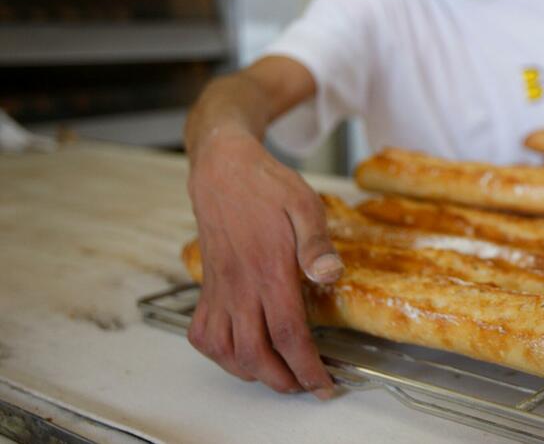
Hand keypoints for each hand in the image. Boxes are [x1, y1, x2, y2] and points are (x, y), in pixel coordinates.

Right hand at [185, 128, 340, 399]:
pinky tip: (241, 354)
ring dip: (252, 372)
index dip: (306, 366)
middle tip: (307, 386)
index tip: (323, 383)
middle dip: (283, 380)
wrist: (223, 169)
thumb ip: (317, 244)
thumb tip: (330, 275)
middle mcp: (240, 285)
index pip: (287, 333)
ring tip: (279, 376)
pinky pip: (203, 333)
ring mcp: (219, 288)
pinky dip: (221, 355)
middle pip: (256, 353)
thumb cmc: (267, 185)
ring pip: (227, 350)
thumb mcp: (305, 204)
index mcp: (269, 269)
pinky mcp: (207, 285)